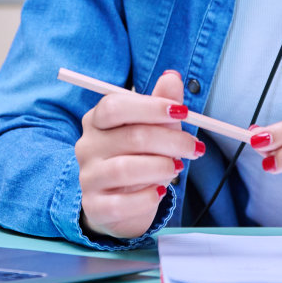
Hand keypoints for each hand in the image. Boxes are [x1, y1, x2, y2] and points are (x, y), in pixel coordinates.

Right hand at [76, 69, 201, 240]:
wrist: (121, 202)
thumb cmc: (138, 157)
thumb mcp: (153, 128)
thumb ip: (161, 103)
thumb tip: (172, 77)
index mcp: (97, 120)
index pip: (115, 106)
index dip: (151, 107)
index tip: (183, 111)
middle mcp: (87, 145)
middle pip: (129, 136)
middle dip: (170, 140)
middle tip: (194, 146)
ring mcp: (88, 177)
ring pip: (124, 169)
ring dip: (160, 168)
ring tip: (177, 168)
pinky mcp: (94, 206)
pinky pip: (120, 204)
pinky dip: (147, 197)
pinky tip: (160, 192)